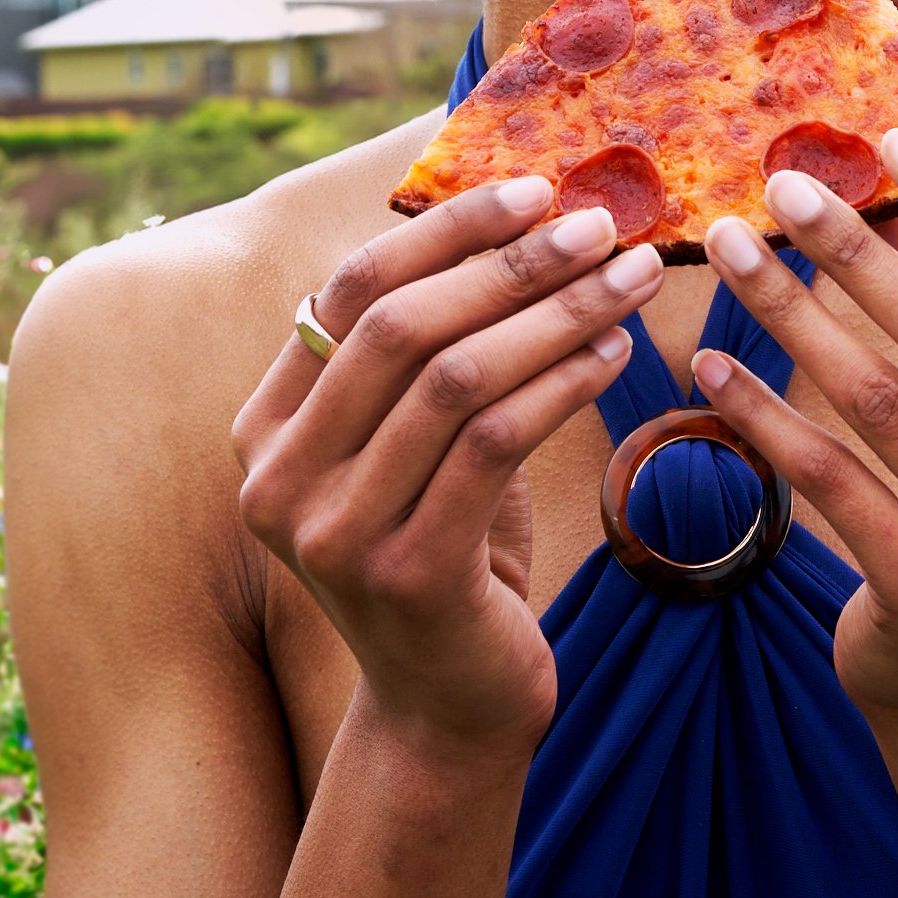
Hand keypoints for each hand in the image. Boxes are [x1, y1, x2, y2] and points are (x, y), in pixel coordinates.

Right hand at [232, 179, 662, 759]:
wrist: (449, 710)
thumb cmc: (448, 547)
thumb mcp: (415, 444)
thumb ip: (425, 351)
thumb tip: (515, 214)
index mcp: (268, 426)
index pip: (349, 289)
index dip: (443, 230)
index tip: (532, 188)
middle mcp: (280, 479)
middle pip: (400, 326)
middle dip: (508, 263)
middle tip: (599, 227)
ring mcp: (335, 534)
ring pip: (456, 379)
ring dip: (555, 315)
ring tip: (630, 279)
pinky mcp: (407, 575)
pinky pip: (495, 445)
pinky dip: (562, 384)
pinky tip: (616, 355)